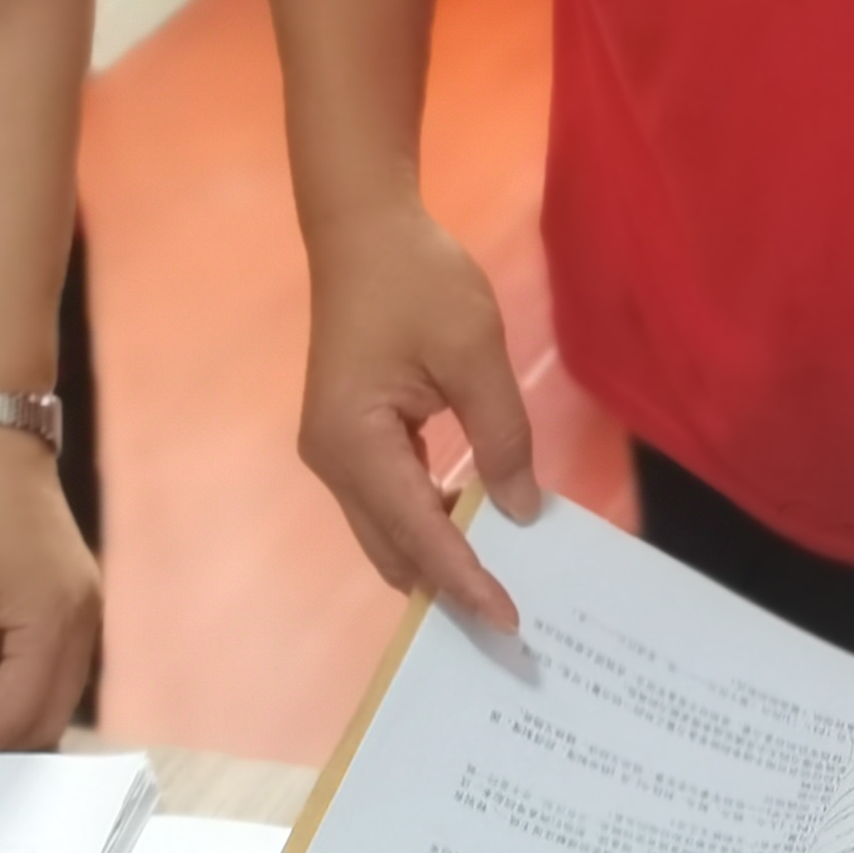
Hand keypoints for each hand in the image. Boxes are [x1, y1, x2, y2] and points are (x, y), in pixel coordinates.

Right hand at [295, 200, 539, 632]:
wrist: (363, 230)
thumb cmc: (418, 282)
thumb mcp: (473, 352)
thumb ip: (501, 434)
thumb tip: (521, 510)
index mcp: (353, 443)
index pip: (418, 533)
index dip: (465, 579)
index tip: (508, 621)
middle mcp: (332, 461)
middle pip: (392, 550)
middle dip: (448, 588)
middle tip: (511, 622)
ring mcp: (335, 453)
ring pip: (388, 532)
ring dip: (438, 560)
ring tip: (500, 584)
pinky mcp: (348, 440)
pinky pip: (389, 502)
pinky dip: (429, 525)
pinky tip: (474, 526)